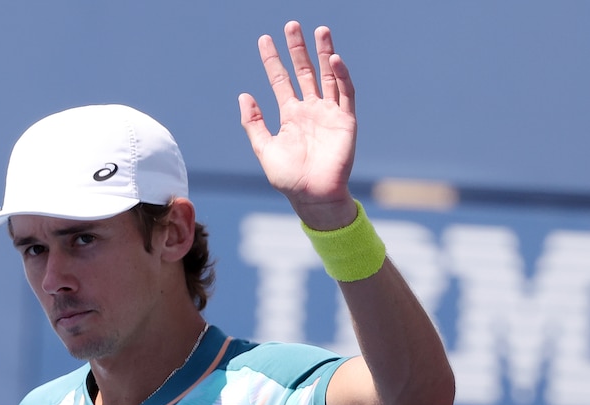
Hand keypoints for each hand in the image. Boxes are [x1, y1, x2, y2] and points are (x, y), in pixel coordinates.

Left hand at [239, 21, 357, 229]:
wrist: (313, 195)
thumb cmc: (288, 178)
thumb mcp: (264, 148)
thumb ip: (253, 123)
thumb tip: (243, 95)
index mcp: (290, 115)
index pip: (280, 80)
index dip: (273, 60)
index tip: (264, 39)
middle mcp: (310, 110)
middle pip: (304, 71)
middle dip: (298, 49)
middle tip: (291, 25)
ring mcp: (329, 113)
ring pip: (327, 76)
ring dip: (323, 53)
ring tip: (319, 30)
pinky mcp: (346, 120)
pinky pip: (345, 93)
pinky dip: (341, 76)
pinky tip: (333, 59)